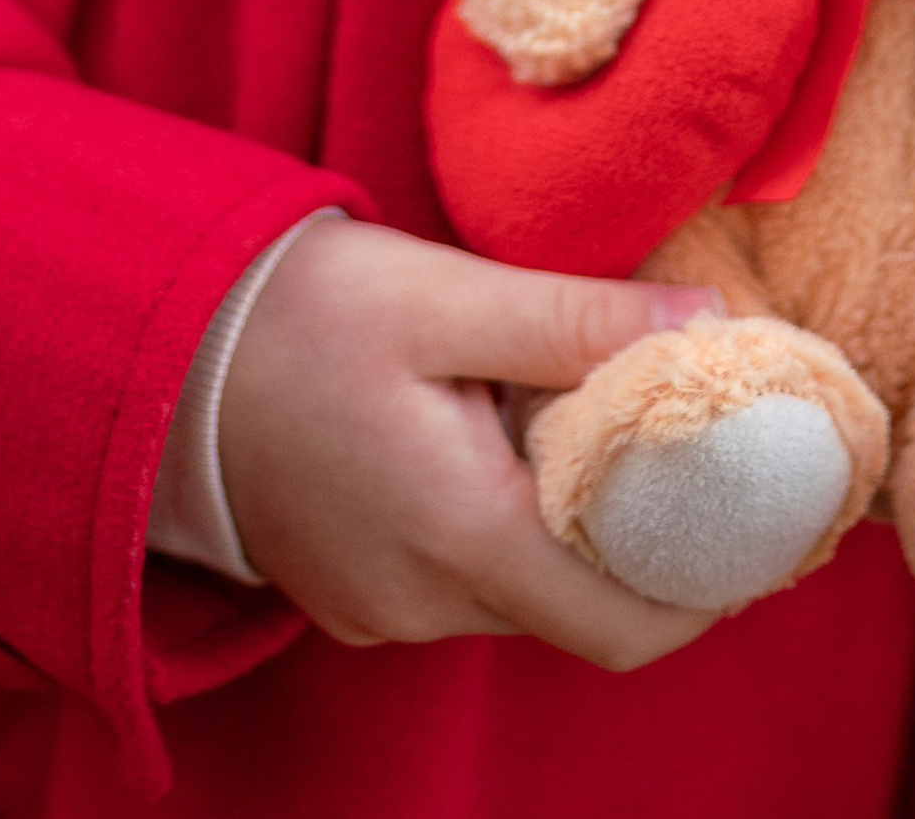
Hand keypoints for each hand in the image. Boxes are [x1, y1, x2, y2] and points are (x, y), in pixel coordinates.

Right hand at [218, 214, 726, 663]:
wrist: (157, 351)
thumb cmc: (298, 313)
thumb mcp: (445, 295)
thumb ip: (580, 319)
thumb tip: (713, 333)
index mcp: (462, 536)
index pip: (626, 620)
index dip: (709, 580)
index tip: (757, 509)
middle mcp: (425, 603)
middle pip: (582, 609)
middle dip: (649, 542)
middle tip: (694, 447)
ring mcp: (385, 612)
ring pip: (525, 594)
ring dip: (572, 529)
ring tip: (599, 424)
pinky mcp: (357, 596)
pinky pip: (465, 583)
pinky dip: (510, 529)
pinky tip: (510, 445)